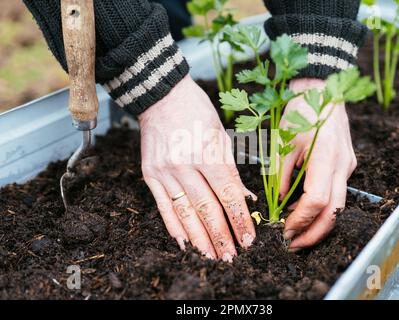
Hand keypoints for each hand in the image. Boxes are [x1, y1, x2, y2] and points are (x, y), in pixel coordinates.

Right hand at [139, 75, 255, 260]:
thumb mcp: (221, 135)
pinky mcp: (150, 174)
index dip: (239, 220)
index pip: (228, 195)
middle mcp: (184, 165)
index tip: (248, 240)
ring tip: (210, 257)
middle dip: (221, 236)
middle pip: (206, 209)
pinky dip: (173, 227)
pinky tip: (184, 244)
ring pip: (184, 212)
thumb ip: (231, 170)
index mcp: (207, 153)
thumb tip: (245, 197)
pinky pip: (163, 206)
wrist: (162, 96)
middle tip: (231, 258)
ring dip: (199, 238)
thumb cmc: (198, 112)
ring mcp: (164, 171)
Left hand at [279, 78, 356, 250]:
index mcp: (325, 157)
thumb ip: (281, 175)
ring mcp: (347, 166)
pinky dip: (322, 208)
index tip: (284, 230)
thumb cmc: (300, 112)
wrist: (323, 92)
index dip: (300, 220)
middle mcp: (342, 165)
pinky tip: (304, 211)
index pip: (317, 200)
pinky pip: (337, 193)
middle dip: (314, 233)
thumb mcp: (282, 142)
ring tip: (297, 233)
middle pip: (334, 211)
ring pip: (339, 206)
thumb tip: (279, 203)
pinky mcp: (346, 165)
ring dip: (319, 224)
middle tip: (293, 244)